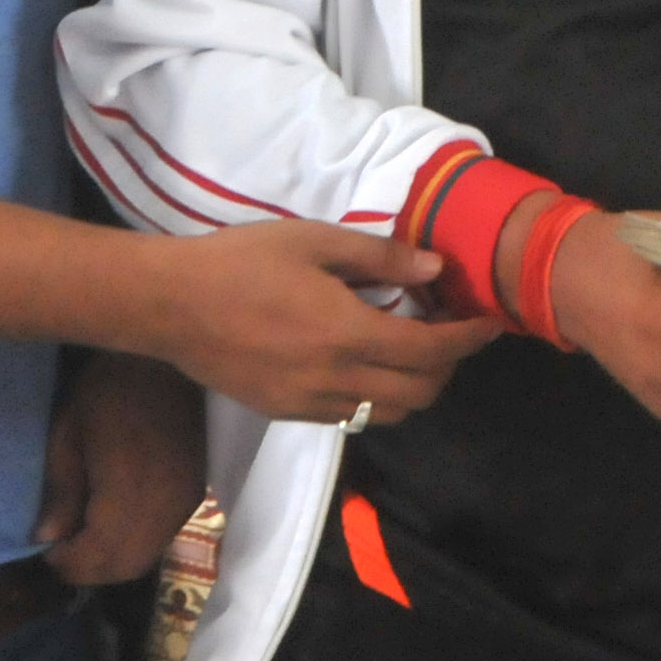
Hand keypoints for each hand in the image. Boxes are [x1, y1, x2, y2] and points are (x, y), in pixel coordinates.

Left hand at [34, 351, 206, 584]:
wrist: (165, 364)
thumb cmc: (108, 388)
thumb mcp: (68, 432)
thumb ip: (61, 490)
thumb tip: (49, 537)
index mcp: (129, 486)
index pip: (99, 552)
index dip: (69, 562)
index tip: (46, 550)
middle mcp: (164, 502)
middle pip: (126, 564)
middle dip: (90, 569)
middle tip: (62, 552)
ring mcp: (185, 500)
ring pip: (147, 556)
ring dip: (113, 560)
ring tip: (85, 539)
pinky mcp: (195, 493)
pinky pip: (162, 538)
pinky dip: (135, 545)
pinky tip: (114, 524)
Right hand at [137, 220, 500, 424]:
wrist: (170, 305)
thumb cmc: (242, 262)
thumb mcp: (314, 242)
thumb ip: (380, 257)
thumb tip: (435, 268)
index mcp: (346, 334)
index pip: (431, 352)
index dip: (468, 340)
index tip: (490, 324)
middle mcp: (334, 380)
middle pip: (419, 394)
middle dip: (447, 366)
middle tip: (449, 331)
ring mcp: (309, 404)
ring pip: (387, 414)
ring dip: (414, 387)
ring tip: (411, 348)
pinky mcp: (286, 414)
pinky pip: (350, 418)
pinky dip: (375, 397)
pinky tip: (364, 362)